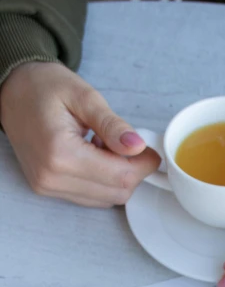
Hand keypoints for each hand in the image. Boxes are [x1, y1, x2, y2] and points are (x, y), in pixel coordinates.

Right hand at [0, 62, 159, 206]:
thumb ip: (112, 125)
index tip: (149, 149)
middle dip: (133, 171)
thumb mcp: (84, 96)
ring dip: (117, 177)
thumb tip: (137, 146)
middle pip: (116, 192)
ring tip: (106, 147)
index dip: (143, 165)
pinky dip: (103, 181)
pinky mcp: (48, 189)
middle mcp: (52, 177)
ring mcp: (48, 187)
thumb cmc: (43, 87)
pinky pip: (90, 197)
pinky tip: (95, 156)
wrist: (11, 91)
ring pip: (106, 199)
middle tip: (130, 145)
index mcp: (61, 154)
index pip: (120, 176)